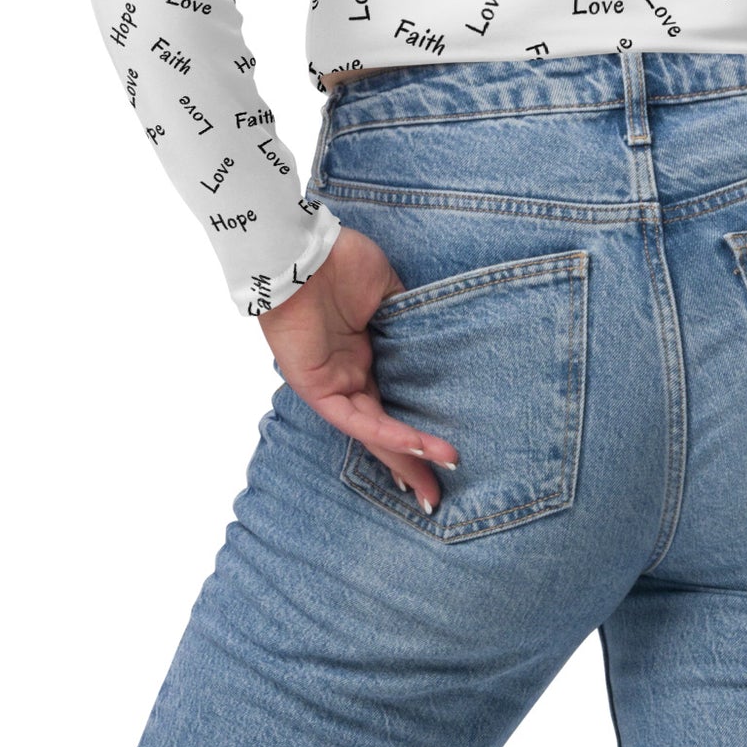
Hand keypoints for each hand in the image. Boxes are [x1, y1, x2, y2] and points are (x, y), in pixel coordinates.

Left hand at [258, 223, 458, 512]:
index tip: (445, 455)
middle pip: (383, 430)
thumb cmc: (339, 260)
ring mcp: (332, 383)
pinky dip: (383, 433)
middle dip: (410, 464)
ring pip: (371, 431)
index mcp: (363, 355)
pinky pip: (354, 418)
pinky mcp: (315, 386)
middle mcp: (348, 375)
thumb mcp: (386, 288)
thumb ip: (406, 317)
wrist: (301, 249)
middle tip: (435, 497)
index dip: (417, 430)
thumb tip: (434, 333)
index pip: (393, 402)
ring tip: (435, 482)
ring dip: (404, 456)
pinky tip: (412, 445)